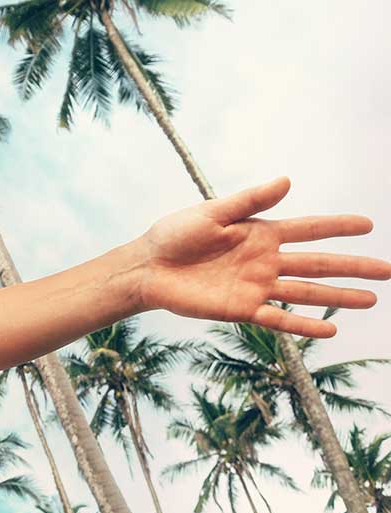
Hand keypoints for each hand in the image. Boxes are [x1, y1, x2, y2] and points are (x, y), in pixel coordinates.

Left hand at [136, 177, 390, 337]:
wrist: (148, 266)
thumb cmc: (175, 235)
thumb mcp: (212, 213)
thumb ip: (249, 201)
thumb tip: (287, 181)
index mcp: (260, 233)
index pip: (309, 229)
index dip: (337, 226)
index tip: (369, 224)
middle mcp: (265, 261)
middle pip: (318, 264)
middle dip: (353, 267)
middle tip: (389, 271)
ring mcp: (256, 286)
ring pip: (306, 292)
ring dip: (338, 297)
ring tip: (372, 300)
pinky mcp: (241, 309)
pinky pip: (278, 319)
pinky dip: (302, 325)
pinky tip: (330, 330)